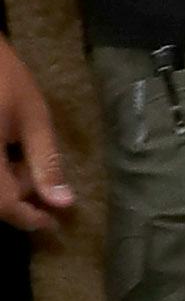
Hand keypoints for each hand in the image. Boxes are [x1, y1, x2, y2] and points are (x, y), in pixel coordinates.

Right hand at [0, 41, 79, 240]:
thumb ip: (46, 163)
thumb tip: (63, 203)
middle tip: (41, 186)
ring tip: (25, 167)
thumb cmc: (3, 76)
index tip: (52, 223)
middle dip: (17, 199)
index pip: (4, 206)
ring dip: (5, 185)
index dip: (29, 219)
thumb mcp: (32, 119)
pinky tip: (7, 157)